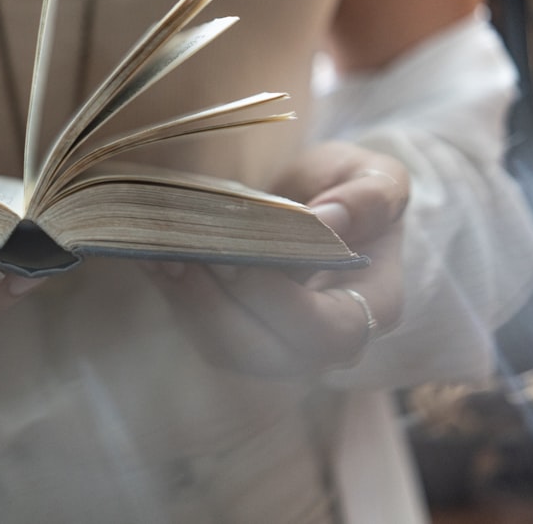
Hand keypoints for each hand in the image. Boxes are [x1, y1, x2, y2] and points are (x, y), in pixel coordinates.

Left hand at [145, 141, 408, 375]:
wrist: (328, 208)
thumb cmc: (355, 192)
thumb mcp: (379, 179)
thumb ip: (369, 197)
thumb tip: (329, 220)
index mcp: (373, 307)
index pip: (328, 332)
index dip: (280, 302)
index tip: (241, 256)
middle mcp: (324, 343)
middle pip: (267, 353)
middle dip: (219, 307)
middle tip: (185, 255)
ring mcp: (278, 345)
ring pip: (226, 349)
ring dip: (188, 303)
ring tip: (161, 254)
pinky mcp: (237, 333)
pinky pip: (202, 330)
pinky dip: (175, 295)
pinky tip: (153, 256)